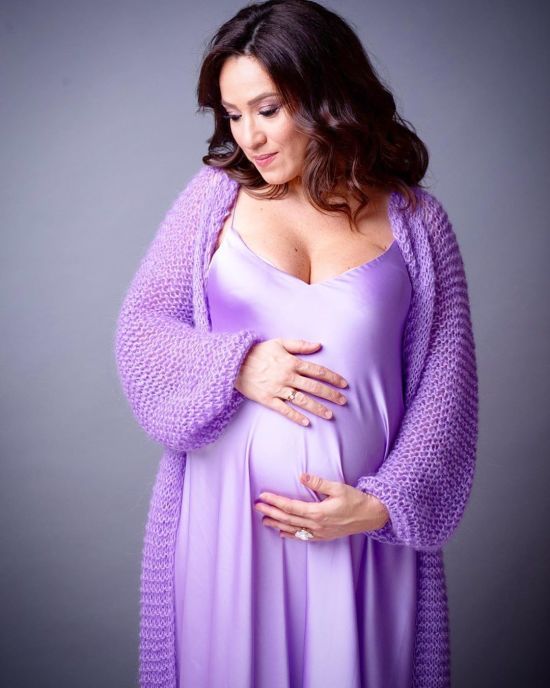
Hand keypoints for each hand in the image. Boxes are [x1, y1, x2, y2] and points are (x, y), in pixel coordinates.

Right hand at [234, 338, 348, 425]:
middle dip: (330, 394)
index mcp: (292, 362)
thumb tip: (319, 345)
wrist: (234, 363)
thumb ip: (300, 344)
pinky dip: (296, 416)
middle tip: (343, 401)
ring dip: (318, 408)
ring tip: (330, 415)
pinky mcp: (268, 399)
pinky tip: (307, 423)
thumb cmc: (258, 351)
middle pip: (314, 387)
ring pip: (302, 400)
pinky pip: (284, 410)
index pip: (317, 371)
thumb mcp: (279, 342)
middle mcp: (287, 376)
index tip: (344, 384)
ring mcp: (278, 389)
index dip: (332, 378)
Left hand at [253, 472, 389, 540]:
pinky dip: (291, 535)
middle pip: (288, 519)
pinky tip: (282, 533)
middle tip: (256, 506)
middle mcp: (317, 525)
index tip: (263, 496)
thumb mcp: (339, 487)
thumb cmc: (356, 500)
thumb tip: (302, 476)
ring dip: (277, 524)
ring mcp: (320, 533)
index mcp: (319, 512)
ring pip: (293, 529)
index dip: (276, 502)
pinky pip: (303, 537)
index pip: (291, 507)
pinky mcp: (324, 536)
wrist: (371, 516)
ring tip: (264, 520)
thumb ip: (319, 483)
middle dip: (271, 512)